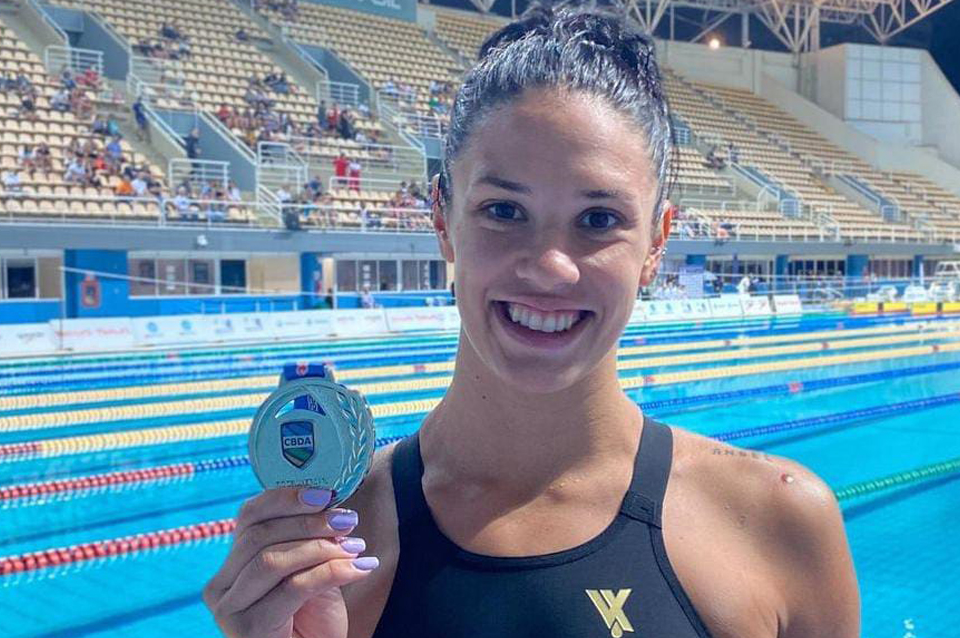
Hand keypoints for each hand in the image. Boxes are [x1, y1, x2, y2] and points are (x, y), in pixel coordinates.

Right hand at [203, 487, 378, 637]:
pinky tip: (359, 568)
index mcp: (230, 565)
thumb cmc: (311, 619)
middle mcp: (221, 587)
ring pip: (272, 561)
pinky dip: (331, 572)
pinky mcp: (248, 630)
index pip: (249, 516)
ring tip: (355, 547)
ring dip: (319, 548)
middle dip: (308, 523)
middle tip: (347, 520)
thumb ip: (308, 540)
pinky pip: (292, 588)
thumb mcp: (308, 570)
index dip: (286, 498)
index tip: (325, 494)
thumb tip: (330, 501)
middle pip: (259, 536)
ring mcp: (229, 610)